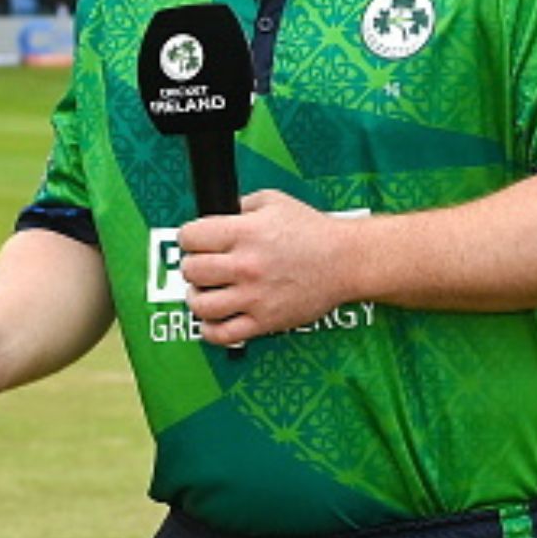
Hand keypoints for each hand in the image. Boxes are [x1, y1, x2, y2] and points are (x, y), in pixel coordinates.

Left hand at [177, 190, 358, 345]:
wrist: (346, 261)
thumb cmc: (312, 232)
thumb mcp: (272, 202)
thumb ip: (239, 206)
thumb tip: (216, 214)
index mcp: (245, 233)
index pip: (190, 236)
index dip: (190, 237)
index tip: (196, 241)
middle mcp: (246, 266)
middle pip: (191, 270)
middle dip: (192, 266)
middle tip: (203, 266)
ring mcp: (254, 297)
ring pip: (200, 305)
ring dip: (196, 298)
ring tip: (206, 292)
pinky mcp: (265, 321)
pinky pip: (223, 335)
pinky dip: (210, 330)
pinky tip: (214, 319)